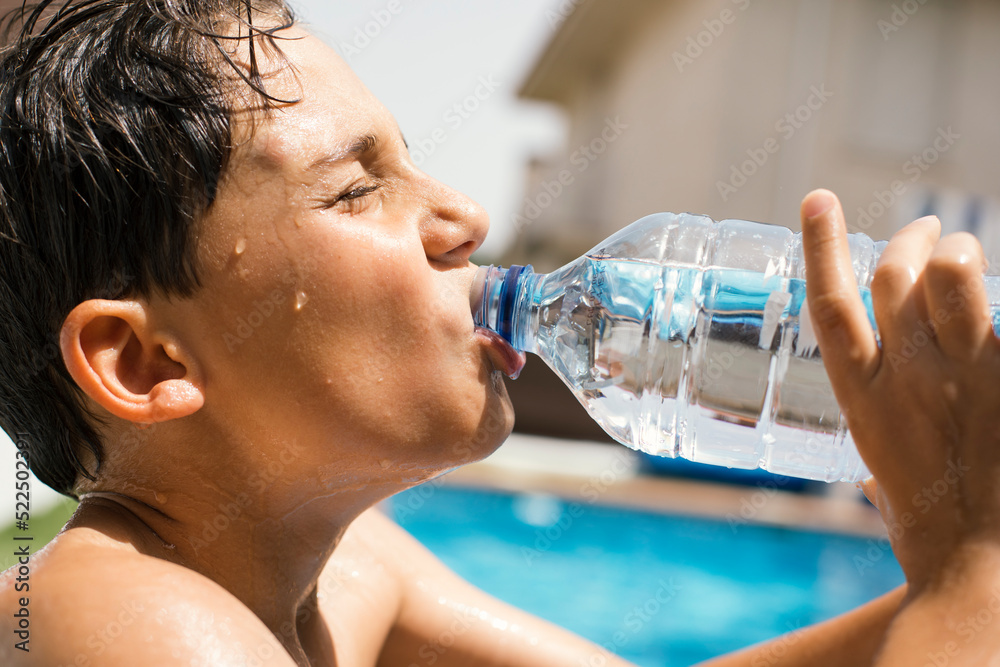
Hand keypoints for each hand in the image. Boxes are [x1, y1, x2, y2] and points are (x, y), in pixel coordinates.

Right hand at [800, 189, 999, 593]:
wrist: (988, 570)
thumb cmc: (934, 542)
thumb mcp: (886, 494)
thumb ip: (880, 468)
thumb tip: (874, 481)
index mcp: (864, 401)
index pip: (831, 305)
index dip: (822, 245)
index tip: (819, 199)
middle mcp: (909, 374)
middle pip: (897, 274)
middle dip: (910, 238)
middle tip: (924, 230)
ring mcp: (968, 370)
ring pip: (952, 272)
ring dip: (956, 251)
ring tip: (963, 250)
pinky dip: (995, 295)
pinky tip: (999, 292)